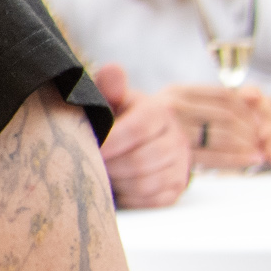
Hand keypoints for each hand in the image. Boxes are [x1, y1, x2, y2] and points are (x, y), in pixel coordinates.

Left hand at [90, 65, 192, 209]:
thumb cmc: (120, 118)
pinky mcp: (177, 187)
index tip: (90, 149)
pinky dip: (130, 197)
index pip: (137, 129)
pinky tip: (118, 186)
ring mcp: (179, 164)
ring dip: (119, 183)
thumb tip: (112, 70)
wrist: (143, 138)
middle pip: (141, 161)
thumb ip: (110, 87)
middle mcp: (175, 138)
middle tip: (90, 167)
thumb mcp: (114, 100)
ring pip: (146, 183)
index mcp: (159, 112)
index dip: (110, 142)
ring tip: (103, 175)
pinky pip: (152, 200)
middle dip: (111, 167)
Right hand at [151, 83, 270, 171]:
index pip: (224, 96)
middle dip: (251, 130)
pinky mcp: (172, 154)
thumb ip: (215, 100)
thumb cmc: (151, 128)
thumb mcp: (178, 105)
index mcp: (177, 92)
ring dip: (246, 145)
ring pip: (221, 136)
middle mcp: (172, 108)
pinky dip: (235, 159)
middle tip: (265, 140)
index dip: (248, 109)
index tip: (262, 120)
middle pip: (226, 116)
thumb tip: (256, 95)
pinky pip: (212, 157)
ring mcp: (170, 132)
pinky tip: (249, 160)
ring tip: (260, 152)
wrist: (119, 147)